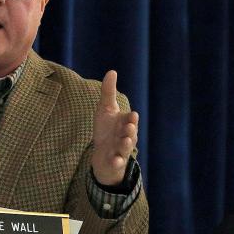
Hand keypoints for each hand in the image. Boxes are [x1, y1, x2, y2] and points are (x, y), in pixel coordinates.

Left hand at [91, 70, 139, 185]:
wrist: (102, 153)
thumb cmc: (106, 129)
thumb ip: (109, 92)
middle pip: (131, 133)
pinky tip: (116, 161)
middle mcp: (126, 136)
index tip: (131, 115)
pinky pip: (118, 162)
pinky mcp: (115, 161)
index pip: (131, 119)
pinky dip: (118, 162)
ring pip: (126, 147)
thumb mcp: (105, 109)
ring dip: (126, 145)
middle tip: (129, 127)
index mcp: (126, 123)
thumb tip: (112, 71)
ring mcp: (121, 149)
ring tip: (124, 141)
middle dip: (130, 130)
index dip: (131, 118)